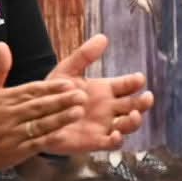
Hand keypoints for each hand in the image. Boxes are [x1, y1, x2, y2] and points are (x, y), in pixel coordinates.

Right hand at [0, 43, 88, 179]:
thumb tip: (2, 44)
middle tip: (81, 94)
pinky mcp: (15, 151)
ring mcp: (13, 133)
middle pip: (38, 106)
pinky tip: (65, 134)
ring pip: (39, 124)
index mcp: (4, 98)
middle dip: (61, 101)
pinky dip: (49, 139)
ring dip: (60, 118)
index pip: (31, 90)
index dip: (50, 87)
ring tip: (78, 111)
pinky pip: (35, 143)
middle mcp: (9, 115)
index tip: (69, 83)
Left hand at [35, 33, 154, 154]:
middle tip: (146, 97)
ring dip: (134, 121)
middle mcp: (109, 108)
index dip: (135, 82)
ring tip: (132, 115)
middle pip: (135, 105)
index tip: (137, 79)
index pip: (127, 85)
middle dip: (144, 102)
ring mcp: (104, 125)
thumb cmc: (53, 94)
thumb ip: (84, 56)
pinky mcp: (94, 141)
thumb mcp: (67, 72)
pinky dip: (117, 140)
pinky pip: (111, 144)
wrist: (35, 118)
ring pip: (128, 125)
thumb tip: (102, 37)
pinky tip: (114, 134)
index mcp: (105, 90)